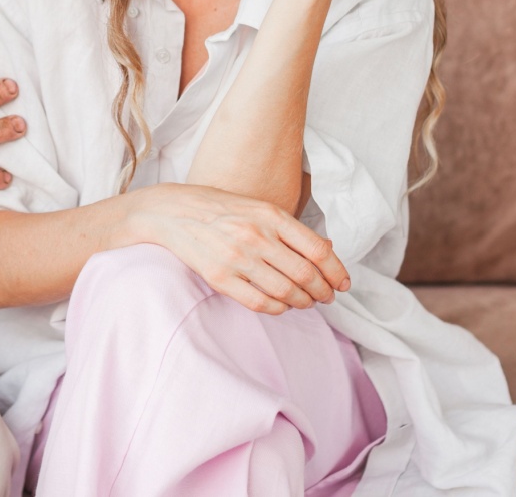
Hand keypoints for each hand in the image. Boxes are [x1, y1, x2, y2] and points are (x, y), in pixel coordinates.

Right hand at [127, 183, 349, 314]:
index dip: (337, 271)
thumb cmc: (219, 208)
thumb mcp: (258, 207)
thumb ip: (291, 229)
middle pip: (306, 274)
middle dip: (323, 291)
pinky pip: (259, 302)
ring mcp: (237, 257)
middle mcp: (256, 236)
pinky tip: (281, 305)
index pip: (318, 250)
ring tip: (305, 302)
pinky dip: (277, 308)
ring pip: (286, 292)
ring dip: (302, 302)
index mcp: (271, 215)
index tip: (343, 284)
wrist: (172, 211)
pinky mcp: (220, 277)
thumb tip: (327, 250)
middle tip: (326, 297)